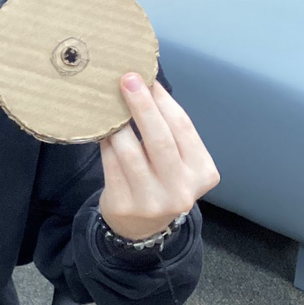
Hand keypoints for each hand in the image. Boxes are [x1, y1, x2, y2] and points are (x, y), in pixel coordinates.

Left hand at [97, 73, 218, 241]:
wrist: (142, 227)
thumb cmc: (160, 180)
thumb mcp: (177, 160)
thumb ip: (168, 129)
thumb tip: (146, 83)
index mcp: (203, 172)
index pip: (183, 128)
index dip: (164, 101)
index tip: (148, 77)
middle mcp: (182, 189)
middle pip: (160, 139)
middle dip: (142, 105)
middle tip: (128, 79)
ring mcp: (153, 200)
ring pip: (131, 152)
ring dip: (118, 124)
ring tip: (109, 102)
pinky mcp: (125, 204)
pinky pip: (112, 164)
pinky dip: (106, 142)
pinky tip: (101, 127)